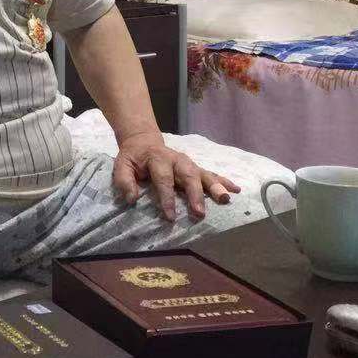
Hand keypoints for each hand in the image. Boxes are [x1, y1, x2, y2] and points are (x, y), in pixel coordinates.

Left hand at [112, 132, 240, 221]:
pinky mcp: (195, 168)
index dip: (167, 197)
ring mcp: (188, 164)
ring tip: (225, 199)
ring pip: (204, 174)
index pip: (163, 179)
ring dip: (215, 187)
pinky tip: (236, 189)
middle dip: (195, 194)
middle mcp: (177, 160)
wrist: (144, 141)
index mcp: (158, 159)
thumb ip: (124, 181)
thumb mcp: (122, 165)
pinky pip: (211, 174)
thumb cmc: (133, 158)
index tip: (170, 216)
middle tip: (199, 213)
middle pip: (188, 176)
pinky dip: (224, 181)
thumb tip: (131, 199)